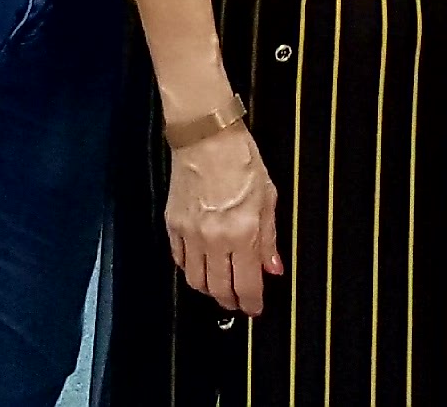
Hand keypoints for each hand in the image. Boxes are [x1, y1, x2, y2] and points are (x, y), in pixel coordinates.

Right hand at [165, 121, 283, 315]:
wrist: (206, 138)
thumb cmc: (241, 160)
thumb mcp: (268, 197)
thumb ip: (269, 238)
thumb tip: (273, 268)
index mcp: (243, 233)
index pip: (247, 284)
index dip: (252, 303)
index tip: (255, 308)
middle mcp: (215, 240)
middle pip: (219, 289)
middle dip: (230, 301)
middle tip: (238, 301)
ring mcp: (190, 234)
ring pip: (196, 281)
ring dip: (210, 290)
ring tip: (220, 287)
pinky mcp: (173, 226)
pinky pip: (180, 261)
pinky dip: (191, 270)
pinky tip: (202, 265)